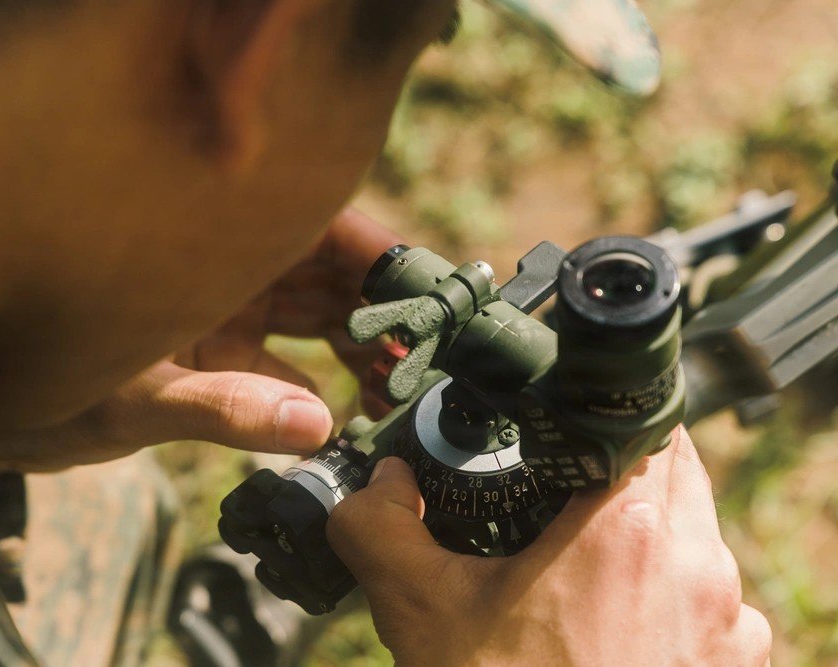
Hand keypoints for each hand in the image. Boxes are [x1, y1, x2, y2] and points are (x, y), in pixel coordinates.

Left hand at [0, 208, 400, 471]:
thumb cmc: (40, 391)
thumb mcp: (133, 399)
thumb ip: (225, 409)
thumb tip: (316, 425)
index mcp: (206, 249)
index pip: (315, 229)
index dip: (377, 256)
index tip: (424, 296)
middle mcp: (223, 268)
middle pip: (327, 273)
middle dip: (379, 311)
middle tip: (421, 360)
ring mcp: (224, 308)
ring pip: (315, 314)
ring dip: (360, 349)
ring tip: (398, 389)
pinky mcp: (219, 350)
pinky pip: (287, 360)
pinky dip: (319, 385)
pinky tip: (347, 413)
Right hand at [327, 427, 771, 665]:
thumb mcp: (423, 612)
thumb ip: (381, 527)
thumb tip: (380, 482)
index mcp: (627, 532)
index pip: (643, 421)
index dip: (602, 414)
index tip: (561, 427)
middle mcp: (700, 567)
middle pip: (672, 472)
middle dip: (618, 470)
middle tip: (557, 488)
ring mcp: (730, 625)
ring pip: (696, 534)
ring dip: (648, 530)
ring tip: (580, 556)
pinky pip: (714, 598)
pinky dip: (671, 588)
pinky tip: (614, 621)